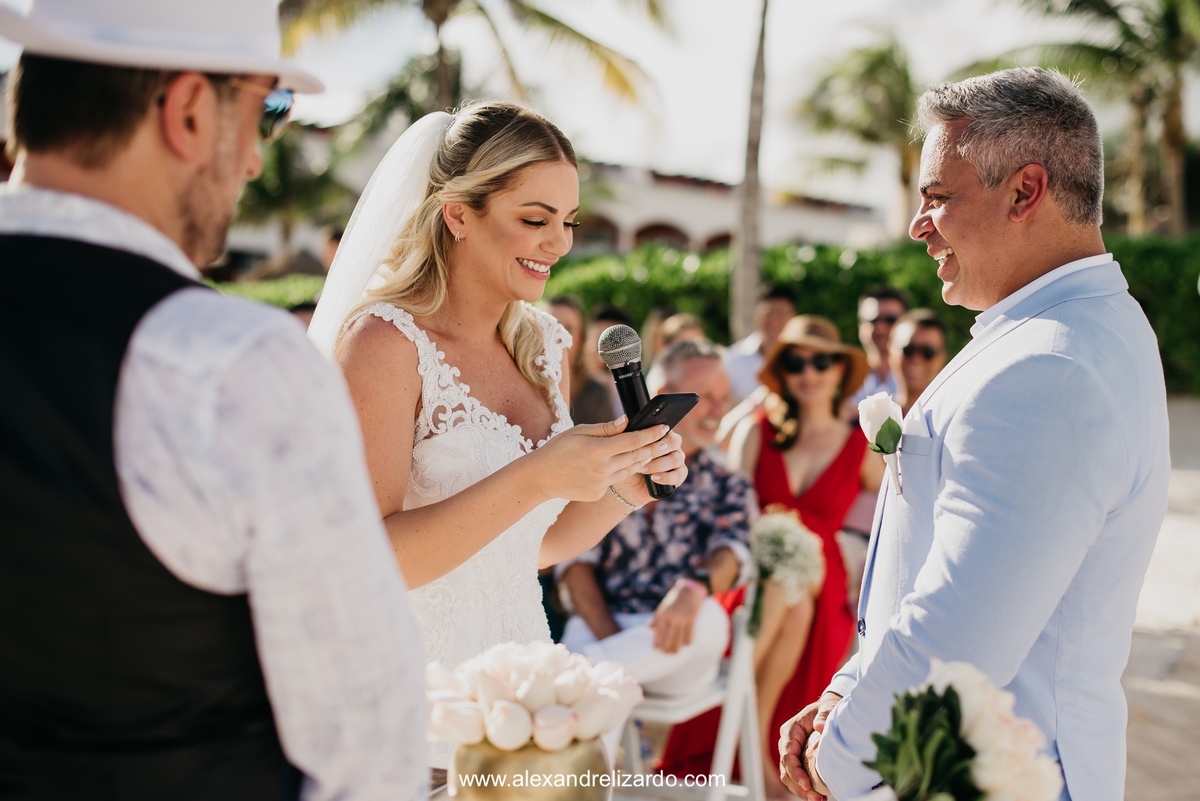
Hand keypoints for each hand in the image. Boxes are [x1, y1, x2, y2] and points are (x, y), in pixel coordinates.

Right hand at [528, 417, 679, 503]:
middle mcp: (603, 469)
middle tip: (668, 439)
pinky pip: (616, 479)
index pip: (634, 440)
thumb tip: (628, 420)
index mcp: (598, 450)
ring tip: (651, 450)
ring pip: (630, 469)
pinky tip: (624, 463)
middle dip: (654, 447)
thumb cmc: (558, 449)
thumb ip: (606, 428)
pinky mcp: (598, 493)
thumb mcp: (580, 432)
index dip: (652, 434)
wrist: (541, 477)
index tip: (665, 428)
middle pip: (637, 456)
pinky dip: (622, 470)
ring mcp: (601, 483)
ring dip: (643, 459)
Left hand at [609, 423, 687, 506]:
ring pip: (677, 459)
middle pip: (675, 442)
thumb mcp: (616, 446)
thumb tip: (624, 419)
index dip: (657, 435)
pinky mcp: (676, 476)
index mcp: (660, 434)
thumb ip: (617, 431)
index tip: (645, 441)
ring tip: (642, 469)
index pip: (666, 429)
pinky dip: (667, 477)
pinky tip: (654, 478)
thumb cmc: (622, 460)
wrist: (624, 484)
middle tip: (643, 456)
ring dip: (659, 464)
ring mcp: (675, 461)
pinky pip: (680, 475)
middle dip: (658, 450)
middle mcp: (671, 446)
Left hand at [649, 580, 703, 652]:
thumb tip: (649, 628)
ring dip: (677, 647)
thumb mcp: (663, 606)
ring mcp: (682, 618)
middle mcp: (672, 617)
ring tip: (675, 653)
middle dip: (667, 647)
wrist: (689, 589)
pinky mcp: (692, 618)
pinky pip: (689, 633)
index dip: (656, 641)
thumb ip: (657, 617)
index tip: (655, 649)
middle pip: (668, 636)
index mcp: (663, 613)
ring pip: (678, 637)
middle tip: (667, 654)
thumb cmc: (674, 598)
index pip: (658, 631)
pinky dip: (688, 641)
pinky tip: (687, 645)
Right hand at [778, 692, 840, 798]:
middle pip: (786, 769)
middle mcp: (788, 743)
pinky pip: (796, 777)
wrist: (829, 709)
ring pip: (789, 776)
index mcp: (790, 731)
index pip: (788, 755)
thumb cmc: (827, 709)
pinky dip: (803, 788)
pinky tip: (817, 796)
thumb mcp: (827, 709)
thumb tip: (819, 726)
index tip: (807, 784)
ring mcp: (792, 752)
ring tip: (817, 800)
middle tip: (815, 798)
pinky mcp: (798, 760)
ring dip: (800, 790)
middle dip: (799, 785)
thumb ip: (823, 716)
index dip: (796, 772)